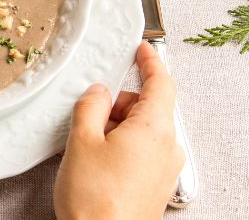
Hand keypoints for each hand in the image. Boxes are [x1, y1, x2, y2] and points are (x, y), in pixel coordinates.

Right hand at [53, 42, 184, 219]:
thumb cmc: (94, 199)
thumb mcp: (82, 140)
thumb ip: (90, 106)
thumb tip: (97, 91)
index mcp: (154, 129)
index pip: (161, 83)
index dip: (150, 62)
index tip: (143, 49)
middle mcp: (167, 148)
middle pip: (147, 108)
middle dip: (118, 103)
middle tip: (89, 114)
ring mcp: (163, 169)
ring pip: (142, 131)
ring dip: (116, 127)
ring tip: (87, 146)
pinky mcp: (155, 185)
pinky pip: (141, 151)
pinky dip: (121, 146)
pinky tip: (96, 161)